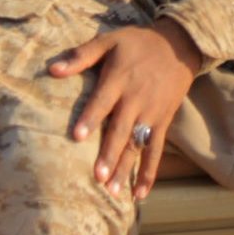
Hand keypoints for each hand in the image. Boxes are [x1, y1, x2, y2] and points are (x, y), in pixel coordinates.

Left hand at [49, 19, 203, 198]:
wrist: (180, 45)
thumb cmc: (138, 43)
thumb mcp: (110, 40)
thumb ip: (82, 55)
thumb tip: (53, 69)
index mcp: (121, 79)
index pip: (103, 101)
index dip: (91, 118)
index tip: (78, 137)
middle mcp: (137, 99)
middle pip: (121, 129)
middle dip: (110, 154)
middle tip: (98, 176)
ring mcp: (152, 113)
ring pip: (138, 144)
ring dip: (127, 168)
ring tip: (114, 191)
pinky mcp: (163, 121)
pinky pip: (156, 150)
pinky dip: (149, 172)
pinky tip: (139, 194)